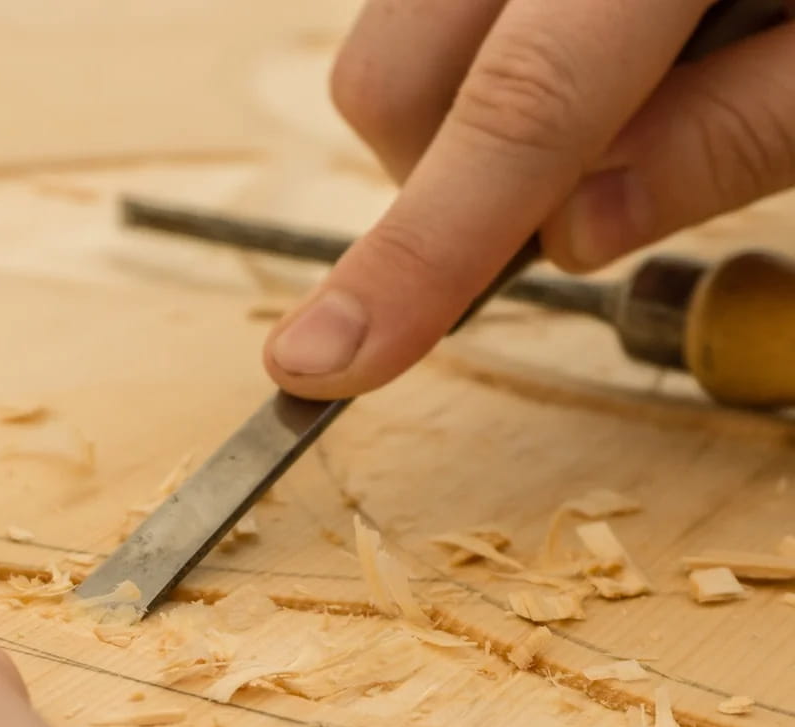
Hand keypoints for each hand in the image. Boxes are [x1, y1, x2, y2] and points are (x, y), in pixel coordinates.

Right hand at [263, 0, 794, 398]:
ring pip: (397, 45)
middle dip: (444, 186)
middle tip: (568, 193)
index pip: (517, 111)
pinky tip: (583, 43)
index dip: (419, 253)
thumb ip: (731, 140)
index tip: (324, 362)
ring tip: (602, 92)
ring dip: (466, 123)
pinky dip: (479, 66)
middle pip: (393, 79)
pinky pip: (431, 15)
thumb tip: (575, 235)